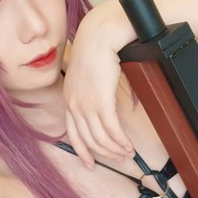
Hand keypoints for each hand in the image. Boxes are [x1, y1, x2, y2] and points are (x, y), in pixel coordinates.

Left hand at [63, 4, 134, 168]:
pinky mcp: (101, 103)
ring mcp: (86, 105)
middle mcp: (74, 105)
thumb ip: (91, 92)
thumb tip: (103, 105)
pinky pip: (111, 130)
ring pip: (100, 138)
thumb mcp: (87, 75)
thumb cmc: (95, 50)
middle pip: (88, 140)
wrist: (99, 36)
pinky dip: (121, 141)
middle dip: (105, 153)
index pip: (73, 133)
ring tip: (127, 153)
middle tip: (119, 159)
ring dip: (116, 149)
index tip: (91, 162)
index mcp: (69, 99)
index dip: (82, 151)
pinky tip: (128, 145)